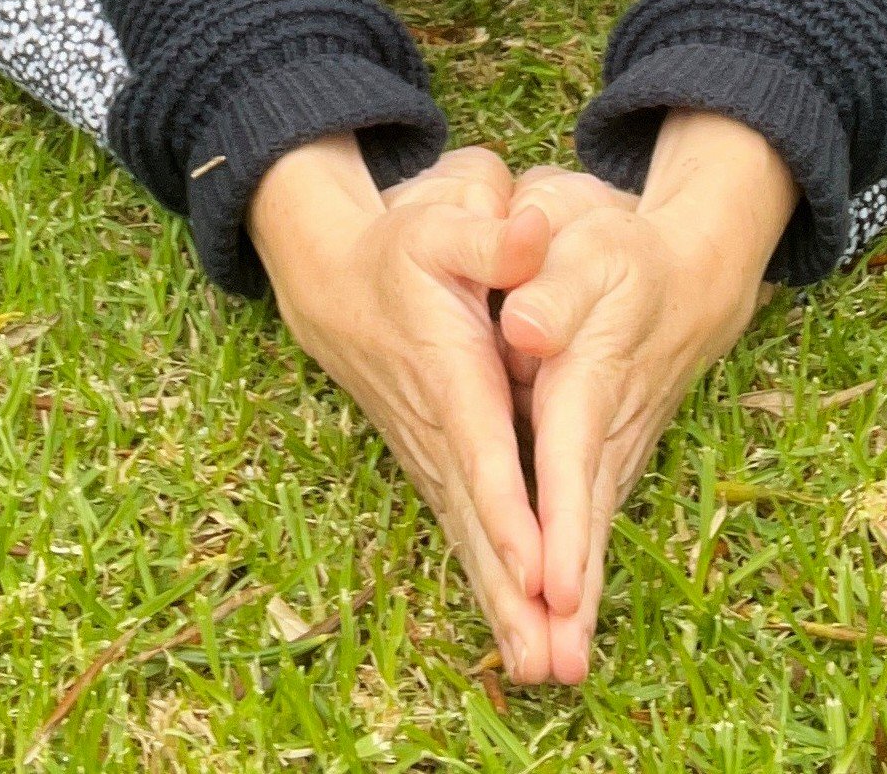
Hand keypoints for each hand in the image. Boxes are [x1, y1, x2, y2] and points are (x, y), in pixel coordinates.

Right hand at [247, 139, 555, 676]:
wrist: (337, 284)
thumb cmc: (402, 249)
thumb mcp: (444, 221)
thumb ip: (491, 235)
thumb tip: (534, 233)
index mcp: (449, 371)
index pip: (482, 448)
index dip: (509, 509)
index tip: (537, 566)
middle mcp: (440, 427)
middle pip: (477, 518)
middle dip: (511, 591)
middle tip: (549, 655)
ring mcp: (434, 454)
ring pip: (470, 539)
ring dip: (503, 606)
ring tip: (543, 666)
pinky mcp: (438, 467)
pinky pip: (467, 536)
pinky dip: (492, 589)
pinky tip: (521, 637)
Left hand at [498, 115, 796, 682]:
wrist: (688, 273)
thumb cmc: (620, 246)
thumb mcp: (584, 231)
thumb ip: (555, 276)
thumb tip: (529, 329)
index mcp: (595, 359)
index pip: (570, 444)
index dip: (561, 513)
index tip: (553, 579)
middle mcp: (609, 416)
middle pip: (586, 506)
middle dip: (571, 583)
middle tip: (557, 659)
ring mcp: (616, 443)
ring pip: (592, 525)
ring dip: (576, 598)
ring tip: (558, 666)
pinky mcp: (611, 459)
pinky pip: (591, 522)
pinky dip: (580, 579)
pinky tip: (565, 633)